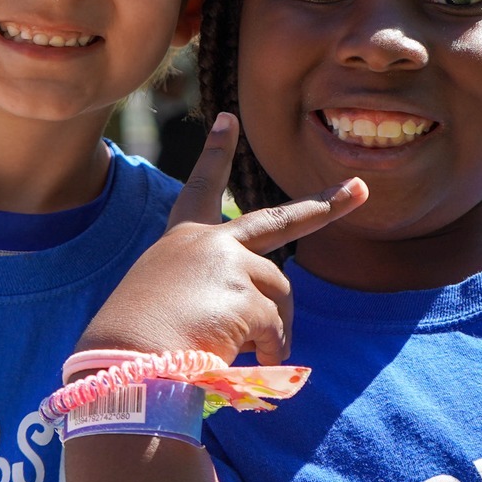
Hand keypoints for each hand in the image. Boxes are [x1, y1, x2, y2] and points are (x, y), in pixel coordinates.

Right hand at [78, 114, 365, 366]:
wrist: (123, 362)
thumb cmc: (138, 344)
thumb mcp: (169, 300)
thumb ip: (215, 294)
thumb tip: (268, 322)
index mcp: (183, 241)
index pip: (200, 189)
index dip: (214, 153)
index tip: (227, 119)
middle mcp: (210, 242)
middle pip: (279, 221)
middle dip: (325, 205)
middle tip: (358, 190)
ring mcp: (231, 264)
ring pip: (280, 295)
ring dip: (269, 330)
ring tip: (231, 349)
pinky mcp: (248, 295)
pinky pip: (276, 330)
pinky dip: (266, 351)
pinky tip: (235, 358)